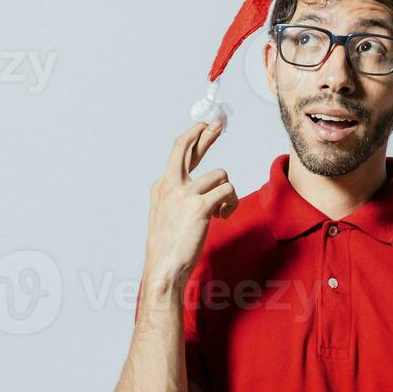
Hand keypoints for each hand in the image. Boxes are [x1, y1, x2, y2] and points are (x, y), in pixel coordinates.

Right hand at [143, 120, 235, 283]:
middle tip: (219, 124)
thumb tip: (202, 191)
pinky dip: (230, 204)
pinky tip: (223, 216)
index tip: (205, 126)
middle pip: (187, 148)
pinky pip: (227, 192)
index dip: (193, 137)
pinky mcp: (200, 206)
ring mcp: (184, 194)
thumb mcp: (167, 216)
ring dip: (227, 193)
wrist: (164, 267)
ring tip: (222, 211)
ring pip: (220, 176)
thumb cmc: (169, 247)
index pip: (179, 153)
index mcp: (162, 187)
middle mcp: (170, 186)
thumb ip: (179, 198)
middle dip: (204, 134)